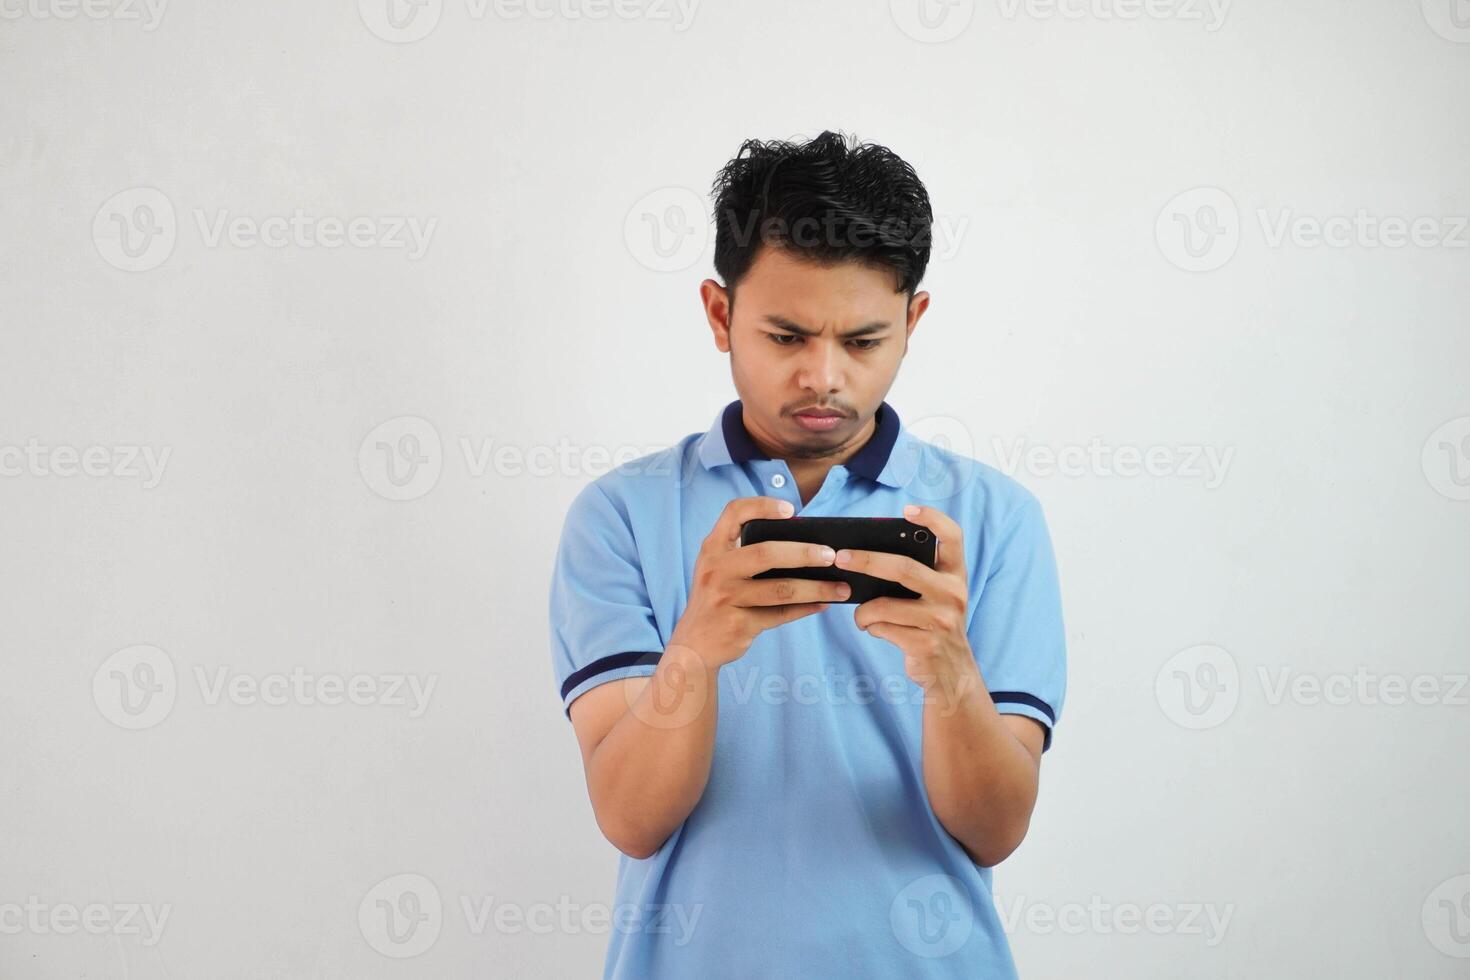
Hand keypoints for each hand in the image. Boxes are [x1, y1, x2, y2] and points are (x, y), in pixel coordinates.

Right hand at [670, 496, 852, 669]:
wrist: (694, 645)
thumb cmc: (719, 598)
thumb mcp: (719, 569)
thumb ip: (746, 553)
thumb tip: (806, 545)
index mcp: (713, 548)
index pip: (734, 512)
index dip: (762, 506)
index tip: (791, 510)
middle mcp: (716, 569)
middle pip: (766, 553)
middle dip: (804, 553)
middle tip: (832, 555)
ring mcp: (725, 598)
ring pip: (780, 590)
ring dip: (816, 588)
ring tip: (842, 587)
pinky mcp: (738, 625)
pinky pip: (780, 614)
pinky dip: (806, 609)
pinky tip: (824, 603)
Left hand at [839, 503, 979, 702]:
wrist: (951, 672)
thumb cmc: (931, 623)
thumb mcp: (934, 595)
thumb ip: (915, 575)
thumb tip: (863, 555)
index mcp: (955, 574)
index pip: (952, 536)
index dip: (932, 518)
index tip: (907, 510)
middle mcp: (953, 592)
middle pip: (903, 567)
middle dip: (866, 561)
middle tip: (841, 557)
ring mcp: (942, 619)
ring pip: (884, 604)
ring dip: (863, 611)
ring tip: (862, 615)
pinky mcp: (926, 643)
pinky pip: (882, 627)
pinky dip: (870, 627)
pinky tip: (875, 629)